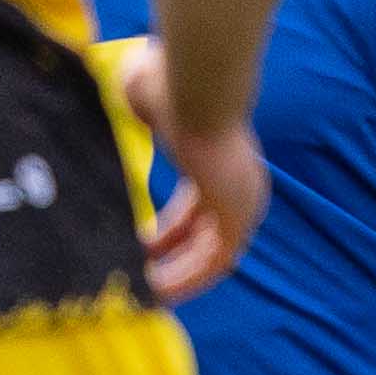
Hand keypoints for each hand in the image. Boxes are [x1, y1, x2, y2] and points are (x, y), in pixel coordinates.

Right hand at [121, 42, 272, 298]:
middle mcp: (241, 185)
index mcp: (223, 159)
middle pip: (208, 234)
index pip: (200, 207)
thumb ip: (144, 105)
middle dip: (174, 256)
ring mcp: (243, 202)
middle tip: (142, 272)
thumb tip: (132, 84)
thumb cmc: (169, 85)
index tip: (143, 244)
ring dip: (179, 275)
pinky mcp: (238, 216)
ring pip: (213, 254)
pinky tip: (157, 289)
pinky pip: (215, 261)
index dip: (172, 230)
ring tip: (145, 290)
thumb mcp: (150, 97)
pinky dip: (189, 278)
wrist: (192, 89)